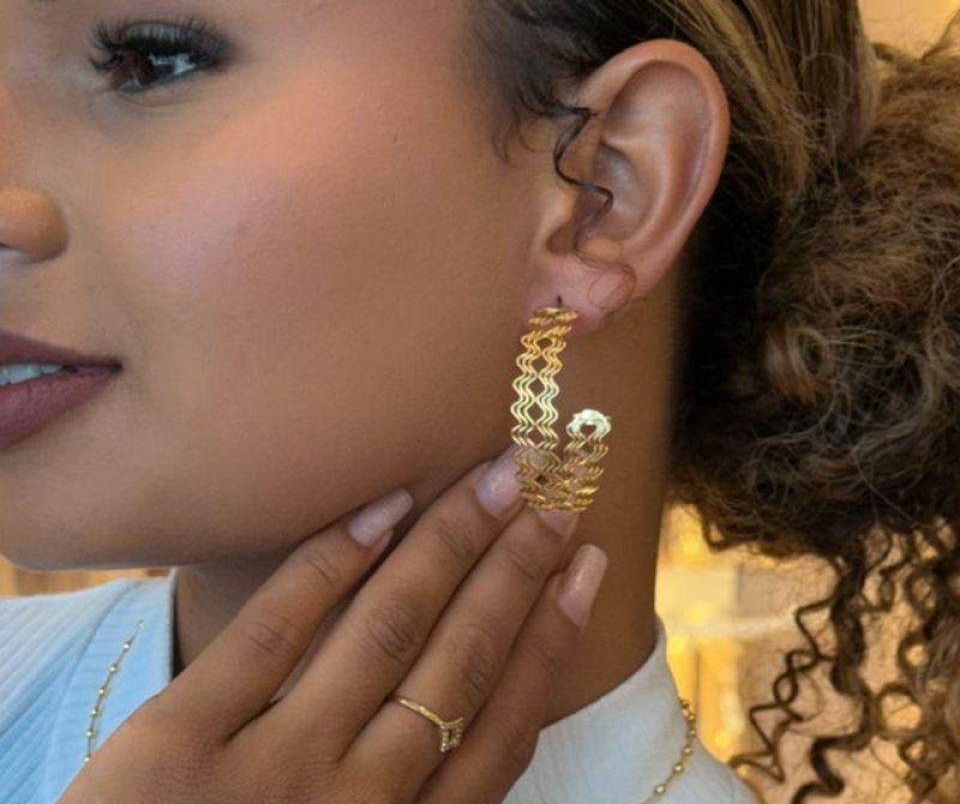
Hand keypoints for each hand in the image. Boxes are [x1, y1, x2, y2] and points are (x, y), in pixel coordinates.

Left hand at [58, 444, 608, 803]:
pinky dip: (332, 564)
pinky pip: (273, 633)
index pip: (503, 729)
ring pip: (385, 635)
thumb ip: (409, 802)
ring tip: (492, 480)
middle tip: (552, 497)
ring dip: (449, 546)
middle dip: (516, 572)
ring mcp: (270, 776)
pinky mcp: (179, 745)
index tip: (585, 568)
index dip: (551, 641)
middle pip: (459, 665)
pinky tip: (382, 507)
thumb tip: (479, 712)